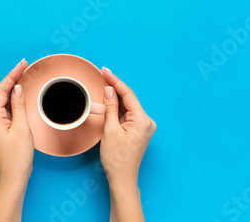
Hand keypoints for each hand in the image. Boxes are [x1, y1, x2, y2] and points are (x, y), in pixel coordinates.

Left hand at [0, 59, 32, 221]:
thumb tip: (17, 88)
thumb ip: (19, 106)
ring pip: (3, 100)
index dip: (12, 75)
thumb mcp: (22, 128)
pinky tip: (20, 93)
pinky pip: (5, 109)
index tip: (22, 64)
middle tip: (24, 65)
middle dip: (12, 78)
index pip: (1, 90)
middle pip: (0, 93)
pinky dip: (13, 99)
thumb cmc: (17, 157)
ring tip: (23, 74)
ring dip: (13, 88)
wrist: (13, 177)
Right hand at [100, 67, 155, 221]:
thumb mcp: (110, 130)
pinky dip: (117, 108)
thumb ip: (111, 107)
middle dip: (115, 87)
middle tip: (103, 73)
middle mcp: (147, 122)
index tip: (105, 70)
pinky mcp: (139, 130)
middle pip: (129, 98)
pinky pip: (128, 114)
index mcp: (143, 120)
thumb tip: (109, 89)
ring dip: (115, 98)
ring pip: (127, 106)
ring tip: (102, 86)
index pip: (128, 94)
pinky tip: (109, 101)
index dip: (115, 80)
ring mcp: (144, 126)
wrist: (122, 178)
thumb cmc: (116, 159)